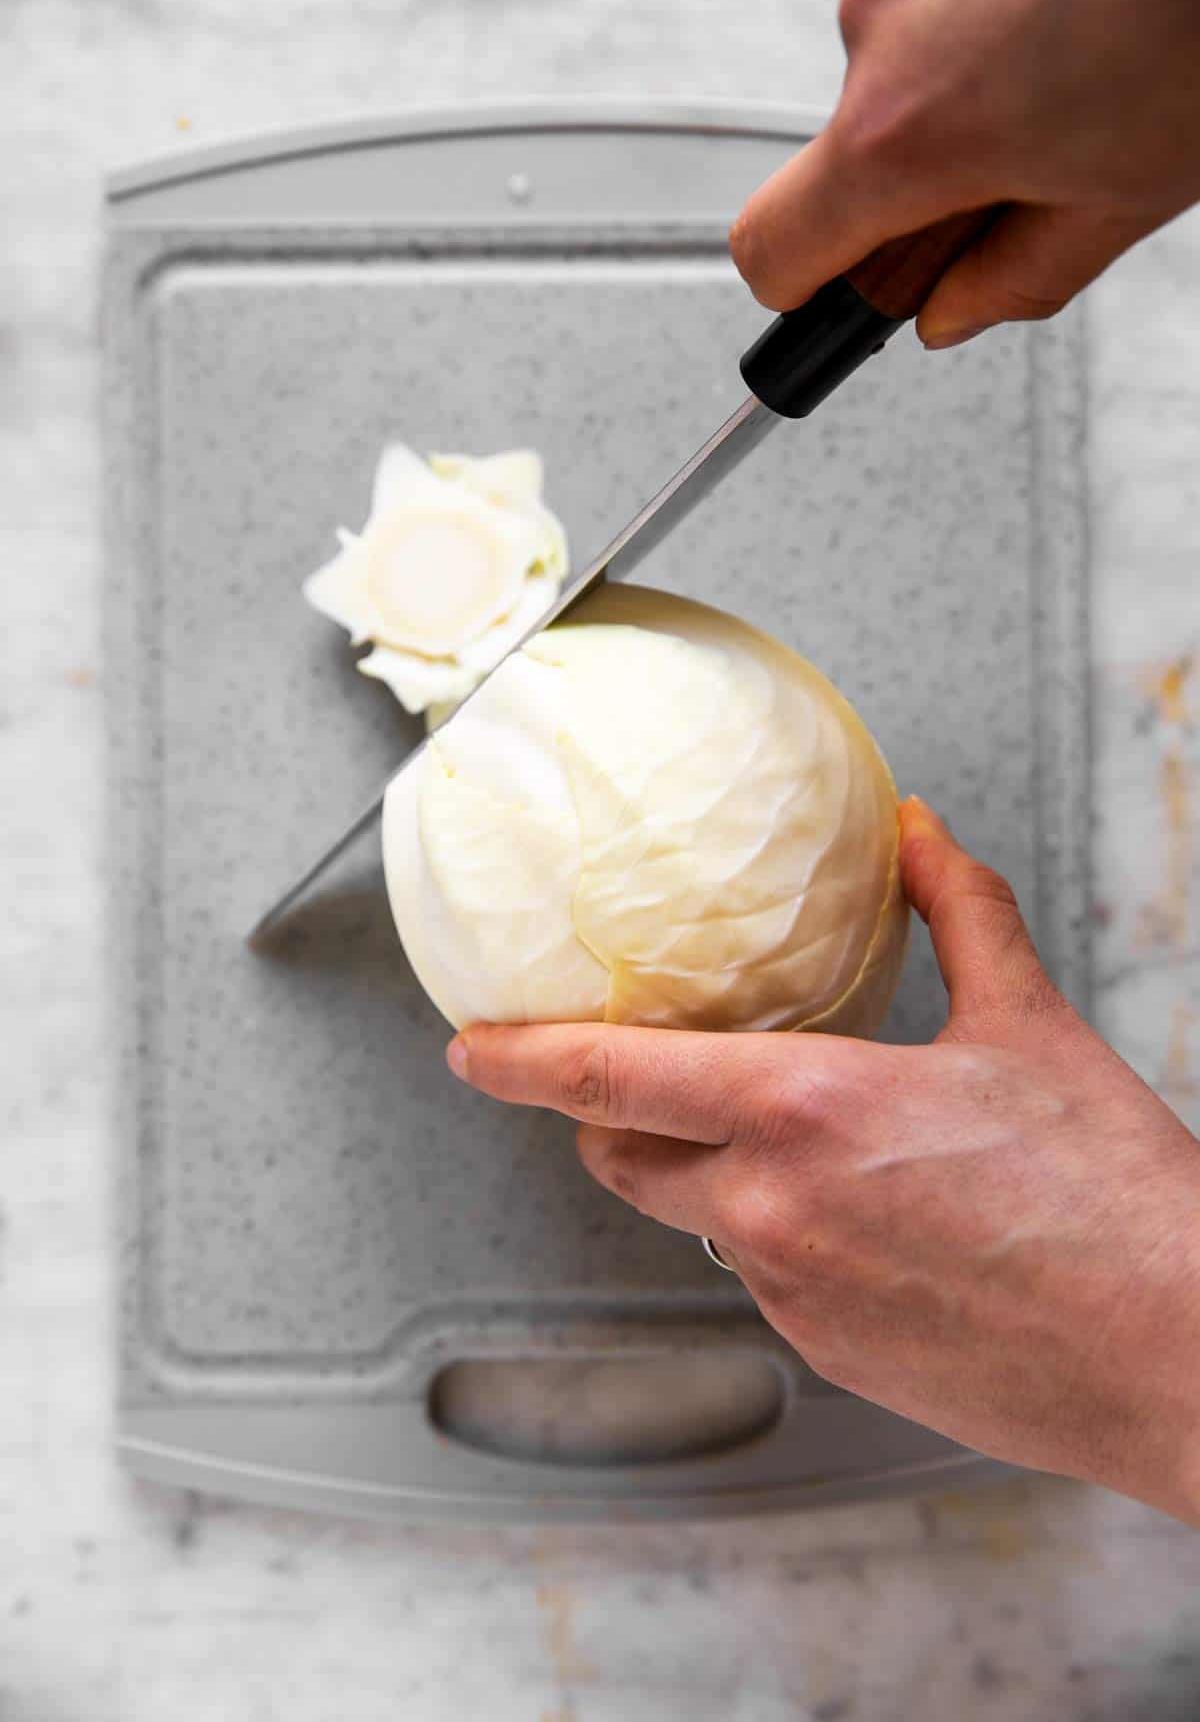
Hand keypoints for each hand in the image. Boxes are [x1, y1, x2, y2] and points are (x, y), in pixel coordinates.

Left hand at [448, 799, 1199, 1525]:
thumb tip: (918, 834)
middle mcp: (774, 1204)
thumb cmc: (1110, 1198)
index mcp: (804, 1108)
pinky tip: (860, 1220)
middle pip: (619, 1155)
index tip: (470, 1046)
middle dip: (606, 1115)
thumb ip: (956, 911)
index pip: (607, 1074)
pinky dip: (775, 1236)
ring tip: (786, 1143)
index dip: (516, 1058)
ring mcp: (791, 1291)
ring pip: (691, 1218)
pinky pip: (759, 1279)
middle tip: (642, 1078)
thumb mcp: (1028, 1024)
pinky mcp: (822, 1354)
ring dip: (702, 1174)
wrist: (1172, 1351)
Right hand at [730, 0, 1199, 346]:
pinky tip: (1067, 18)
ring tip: (1070, 83)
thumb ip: (1012, 280)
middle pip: (851, 153)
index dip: (802, 288)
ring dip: (961, 95)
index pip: (771, 246)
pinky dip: (987, 22)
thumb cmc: (1194, 23)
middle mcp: (881, 33)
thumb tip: (951, 312)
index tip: (838, 294)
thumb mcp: (1119, 199)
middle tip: (1028, 177)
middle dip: (923, 180)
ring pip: (900, 71)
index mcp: (899, 135)